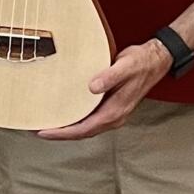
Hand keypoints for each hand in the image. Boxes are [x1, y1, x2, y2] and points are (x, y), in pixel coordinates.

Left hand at [40, 39, 172, 140]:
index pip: (84, 128)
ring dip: (67, 128)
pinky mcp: (110, 106)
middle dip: (60, 133)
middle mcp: (114, 116)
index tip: (44, 132)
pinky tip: (65, 113)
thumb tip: (92, 87)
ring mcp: (112, 113)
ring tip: (47, 124)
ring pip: (85, 127)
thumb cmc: (142, 63)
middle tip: (37, 130)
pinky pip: (89, 118)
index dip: (63, 132)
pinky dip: (75, 119)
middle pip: (82, 132)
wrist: (156, 60)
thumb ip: (109, 76)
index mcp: (115, 111)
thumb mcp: (126, 66)